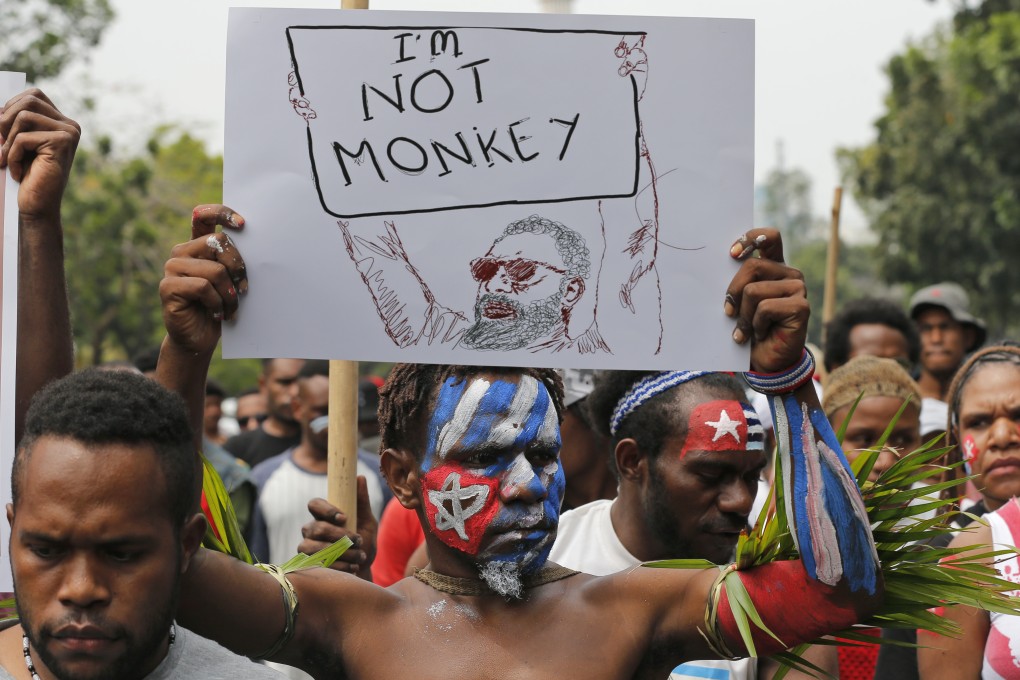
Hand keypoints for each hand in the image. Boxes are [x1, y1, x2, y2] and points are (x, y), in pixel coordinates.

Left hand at [0, 88, 79, 222]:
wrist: (36, 206)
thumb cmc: (25, 175)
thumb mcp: (15, 141)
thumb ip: (12, 120)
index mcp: (62, 122)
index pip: (33, 95)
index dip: (11, 107)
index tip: (3, 132)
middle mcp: (70, 125)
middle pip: (29, 101)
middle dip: (6, 120)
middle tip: (1, 145)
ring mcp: (69, 134)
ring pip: (24, 116)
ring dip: (8, 140)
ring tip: (9, 160)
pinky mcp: (62, 144)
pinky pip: (23, 137)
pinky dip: (12, 155)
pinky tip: (18, 172)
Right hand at [159, 204, 246, 355]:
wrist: (199, 338)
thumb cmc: (220, 307)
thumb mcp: (231, 281)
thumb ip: (233, 261)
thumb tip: (256, 245)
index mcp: (197, 246)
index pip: (204, 216)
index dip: (222, 213)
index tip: (242, 224)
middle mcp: (182, 252)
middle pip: (218, 242)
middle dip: (238, 267)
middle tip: (244, 289)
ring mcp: (172, 268)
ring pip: (215, 270)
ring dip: (230, 293)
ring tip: (231, 308)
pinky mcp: (167, 287)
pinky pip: (203, 287)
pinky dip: (217, 303)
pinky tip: (217, 313)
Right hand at [298, 476, 377, 576]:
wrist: (363, 568)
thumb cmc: (363, 540)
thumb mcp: (367, 520)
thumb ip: (362, 501)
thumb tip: (360, 477)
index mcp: (323, 515)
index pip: (314, 504)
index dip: (327, 510)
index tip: (344, 518)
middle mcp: (310, 530)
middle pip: (317, 528)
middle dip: (340, 536)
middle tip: (359, 541)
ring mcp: (306, 548)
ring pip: (315, 548)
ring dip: (341, 553)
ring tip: (359, 557)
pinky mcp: (308, 566)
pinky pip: (317, 565)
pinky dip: (339, 566)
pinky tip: (353, 567)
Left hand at [724, 228, 807, 372]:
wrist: (765, 360)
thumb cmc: (749, 328)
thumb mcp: (739, 301)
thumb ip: (737, 282)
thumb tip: (725, 263)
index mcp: (774, 266)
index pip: (769, 238)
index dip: (750, 239)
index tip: (731, 254)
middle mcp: (789, 274)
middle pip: (752, 266)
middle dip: (733, 291)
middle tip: (729, 312)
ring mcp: (798, 288)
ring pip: (754, 291)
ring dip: (743, 315)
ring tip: (747, 329)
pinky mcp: (801, 306)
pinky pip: (764, 308)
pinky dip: (755, 324)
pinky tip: (761, 333)